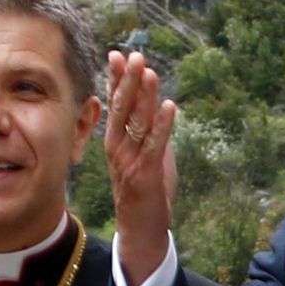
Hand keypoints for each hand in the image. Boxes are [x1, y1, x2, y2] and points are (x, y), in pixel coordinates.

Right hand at [101, 47, 177, 285]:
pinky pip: (154, 146)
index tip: (117, 55)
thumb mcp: (145, 155)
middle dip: (128, 81)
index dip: (116, 80)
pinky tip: (169, 106)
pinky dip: (163, 126)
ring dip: (144, 97)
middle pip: (122, 108)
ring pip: (136, 123)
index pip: (115, 104)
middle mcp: (117, 148)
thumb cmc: (144, 192)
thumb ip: (149, 131)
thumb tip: (156, 104)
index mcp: (115, 141)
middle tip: (135, 56)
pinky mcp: (145, 174)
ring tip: (150, 72)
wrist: (141, 230)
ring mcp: (129, 161)